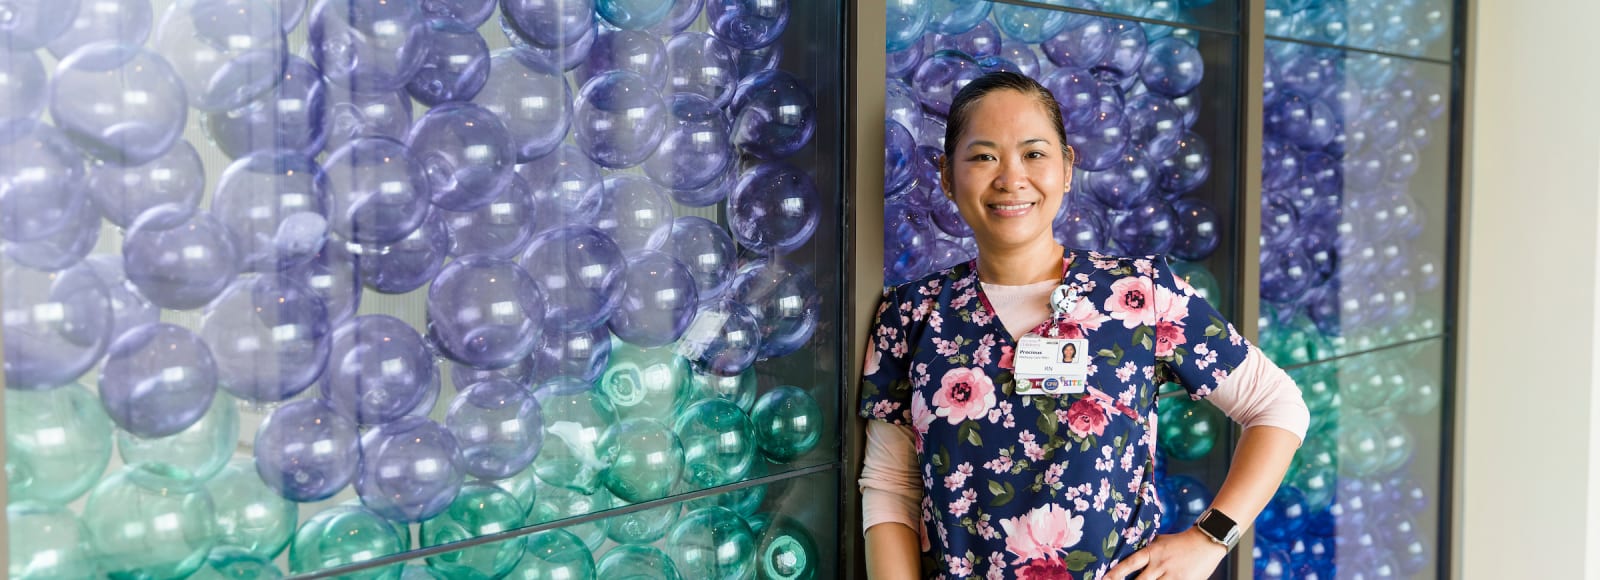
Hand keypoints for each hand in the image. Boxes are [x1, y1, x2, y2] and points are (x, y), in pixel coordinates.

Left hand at [1103, 527, 1228, 579]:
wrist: (1207, 541)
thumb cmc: (1181, 542)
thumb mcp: (1160, 541)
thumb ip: (1146, 550)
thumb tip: (1128, 554)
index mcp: (1153, 552)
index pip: (1130, 563)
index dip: (1116, 572)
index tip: (1104, 578)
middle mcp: (1161, 565)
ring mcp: (1173, 576)